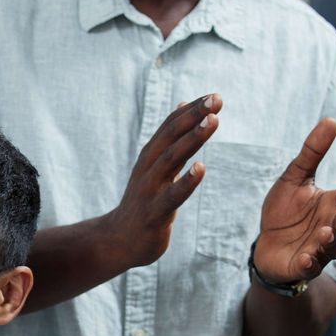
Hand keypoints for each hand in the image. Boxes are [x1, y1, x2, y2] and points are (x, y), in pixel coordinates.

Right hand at [105, 93, 221, 267]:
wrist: (119, 239)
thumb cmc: (143, 201)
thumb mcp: (154, 165)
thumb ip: (170, 138)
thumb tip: (183, 105)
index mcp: (150, 156)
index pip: (171, 126)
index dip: (192, 110)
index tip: (214, 95)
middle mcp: (148, 167)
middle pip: (172, 136)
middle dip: (194, 116)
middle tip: (216, 99)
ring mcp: (149, 189)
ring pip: (172, 159)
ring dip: (193, 139)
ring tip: (212, 121)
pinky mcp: (154, 213)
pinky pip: (172, 196)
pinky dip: (186, 181)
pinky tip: (201, 168)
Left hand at [253, 117, 335, 284]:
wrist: (266, 244)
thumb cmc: (284, 210)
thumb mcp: (294, 177)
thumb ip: (312, 152)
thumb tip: (331, 120)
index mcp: (333, 204)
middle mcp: (333, 226)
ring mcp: (321, 248)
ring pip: (335, 247)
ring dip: (333, 240)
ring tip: (326, 231)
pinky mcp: (304, 265)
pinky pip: (311, 267)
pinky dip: (311, 263)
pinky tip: (306, 257)